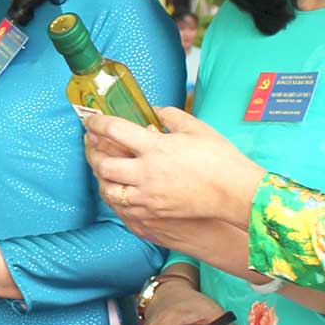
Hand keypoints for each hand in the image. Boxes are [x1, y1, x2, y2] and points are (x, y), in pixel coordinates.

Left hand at [82, 107, 265, 240]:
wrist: (234, 193)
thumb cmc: (219, 158)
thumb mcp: (196, 128)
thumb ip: (170, 115)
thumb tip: (154, 111)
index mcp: (155, 147)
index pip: (115, 131)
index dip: (97, 123)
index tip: (90, 120)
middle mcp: (146, 172)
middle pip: (103, 164)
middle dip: (92, 152)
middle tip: (91, 143)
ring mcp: (147, 196)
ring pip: (108, 190)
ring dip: (100, 177)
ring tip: (101, 167)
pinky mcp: (152, 213)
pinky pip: (121, 207)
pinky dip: (114, 196)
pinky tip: (117, 188)